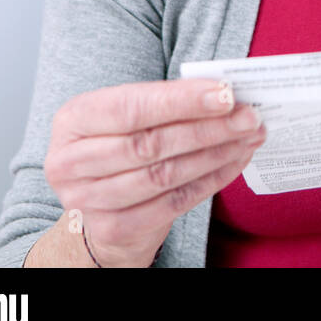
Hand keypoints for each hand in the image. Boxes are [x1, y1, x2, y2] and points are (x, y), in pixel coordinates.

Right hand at [43, 79, 265, 266]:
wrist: (103, 198)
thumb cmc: (124, 140)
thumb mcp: (133, 112)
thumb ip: (170, 100)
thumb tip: (226, 93)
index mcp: (74, 119)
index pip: (131, 108)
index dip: (182, 102)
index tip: (227, 95)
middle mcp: (70, 161)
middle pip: (150, 144)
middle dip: (208, 129)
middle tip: (250, 118)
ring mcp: (87, 200)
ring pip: (164, 175)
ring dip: (216, 154)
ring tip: (249, 137)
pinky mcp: (114, 227)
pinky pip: (173, 202)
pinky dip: (211, 180)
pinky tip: (235, 161)